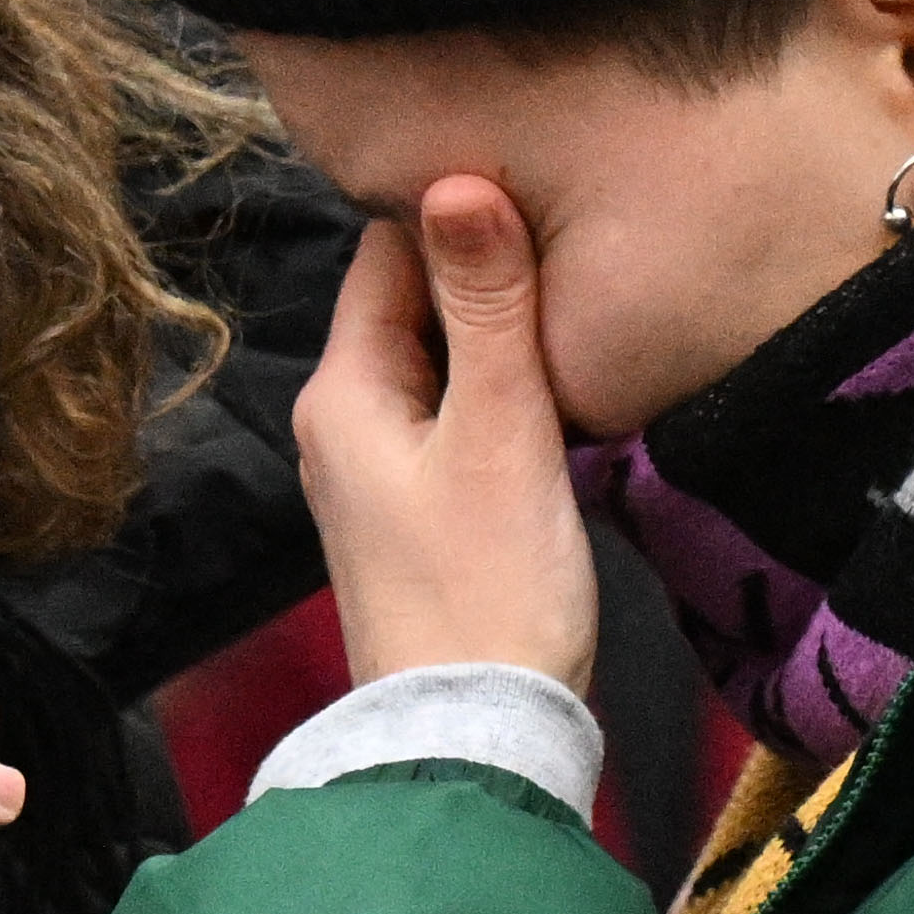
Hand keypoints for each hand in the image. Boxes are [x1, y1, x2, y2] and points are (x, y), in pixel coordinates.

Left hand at [298, 179, 602, 693]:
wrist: (475, 735)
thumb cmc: (490, 588)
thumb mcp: (501, 429)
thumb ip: (486, 304)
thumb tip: (459, 178)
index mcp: (342, 388)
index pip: (389, 248)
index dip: (462, 214)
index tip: (541, 199)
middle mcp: (338, 421)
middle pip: (413, 303)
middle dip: (485, 277)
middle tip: (576, 253)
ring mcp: (372, 470)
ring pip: (436, 361)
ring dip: (498, 340)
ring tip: (574, 317)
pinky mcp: (412, 511)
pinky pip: (449, 416)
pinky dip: (497, 397)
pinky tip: (554, 401)